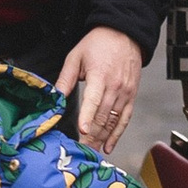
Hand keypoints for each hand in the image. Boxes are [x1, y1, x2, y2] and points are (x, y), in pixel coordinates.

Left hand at [59, 27, 144, 152]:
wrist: (125, 33)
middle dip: (91, 137)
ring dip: (102, 139)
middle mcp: (115, 86)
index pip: (93, 100)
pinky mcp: (132, 95)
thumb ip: (65, 79)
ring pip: (113, 121)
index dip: (87, 117)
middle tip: (80, 153)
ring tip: (91, 153)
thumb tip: (55, 98)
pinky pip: (125, 118)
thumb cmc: (99, 43)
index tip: (82, 132)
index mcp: (100, 76)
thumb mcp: (76, 56)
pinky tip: (108, 146)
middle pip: (103, 116)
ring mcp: (125, 92)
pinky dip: (117, 134)